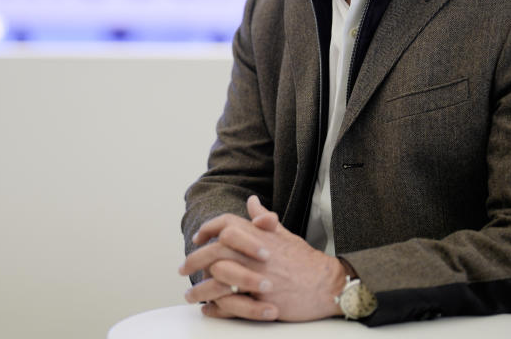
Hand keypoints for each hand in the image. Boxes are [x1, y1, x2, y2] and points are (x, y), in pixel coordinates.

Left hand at [179, 195, 347, 321]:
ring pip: (218, 280)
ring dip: (200, 289)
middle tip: (182, 268)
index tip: (198, 238)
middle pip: (215, 251)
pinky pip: (230, 305)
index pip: (226, 225)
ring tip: (190, 294)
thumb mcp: (284, 234)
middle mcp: (254, 254)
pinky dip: (216, 308)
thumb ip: (263, 219)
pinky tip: (208, 309)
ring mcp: (256, 277)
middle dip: (194, 259)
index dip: (208, 229)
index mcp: (259, 236)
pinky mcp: (260, 300)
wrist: (328, 284)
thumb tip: (251, 202)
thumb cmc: (305, 261)